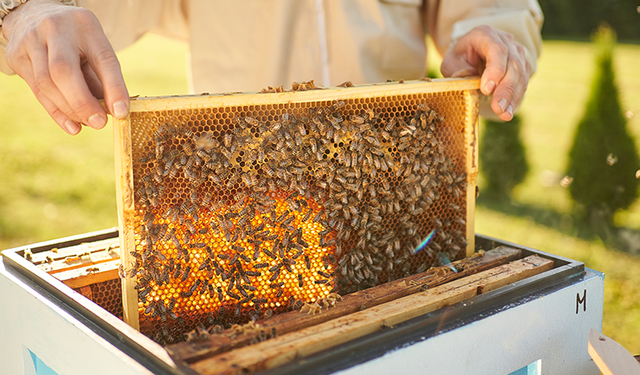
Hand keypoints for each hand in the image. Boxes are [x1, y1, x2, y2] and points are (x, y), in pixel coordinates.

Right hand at [2, 0, 128, 134]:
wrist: (33, 15)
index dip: (114, 87)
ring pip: (47, 83)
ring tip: (88, 123)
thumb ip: (102, 77)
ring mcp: (31, 41)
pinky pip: (37, 91)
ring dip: (70, 110)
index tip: (121, 112)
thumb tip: (113, 112)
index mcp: (85, 24)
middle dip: (83, 102)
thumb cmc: (75, 38)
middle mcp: (55, 29)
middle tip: (100, 123)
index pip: (102, 58)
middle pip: (64, 71)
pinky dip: (57, 112)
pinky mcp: (17, 56)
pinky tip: (72, 126)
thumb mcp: (94, 47)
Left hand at [440, 25, 531, 120]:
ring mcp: (517, 52)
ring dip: (513, 96)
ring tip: (504, 114)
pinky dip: (516, 98)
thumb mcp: (451, 62)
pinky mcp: (522, 65)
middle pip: (512, 64)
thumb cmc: (460, 58)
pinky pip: (523, 82)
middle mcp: (505, 40)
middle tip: (498, 108)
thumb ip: (456, 69)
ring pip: (521, 74)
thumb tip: (469, 78)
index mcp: (485, 34)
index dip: (495, 70)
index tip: (487, 90)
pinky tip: (508, 111)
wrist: (472, 54)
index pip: (497, 50)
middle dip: (506, 89)